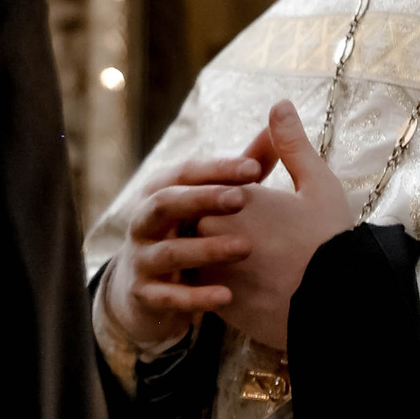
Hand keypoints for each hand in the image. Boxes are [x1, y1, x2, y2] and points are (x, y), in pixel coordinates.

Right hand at [100, 153, 269, 350]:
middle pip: (166, 203)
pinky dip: (197, 297)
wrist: (144, 290)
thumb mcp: (207, 198)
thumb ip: (240, 167)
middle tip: (243, 198)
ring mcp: (142, 259)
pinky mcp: (145, 296)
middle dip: (203, 198)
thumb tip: (277, 121)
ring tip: (245, 247)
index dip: (217, 168)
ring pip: (170, 252)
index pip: (185, 172)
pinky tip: (227, 296)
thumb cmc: (187, 231)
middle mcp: (143, 221)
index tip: (255, 168)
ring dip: (207, 248)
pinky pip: (168, 297)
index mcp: (159, 191)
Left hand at [196, 102, 354, 350]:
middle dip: (222, 224)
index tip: (259, 205)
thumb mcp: (318, 185)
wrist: (340, 305)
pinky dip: (224, 287)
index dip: (236, 194)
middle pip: (204, 221)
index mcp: (236, 198)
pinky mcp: (220, 306)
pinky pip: (211, 291)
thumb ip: (292, 146)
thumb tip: (279, 105)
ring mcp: (214, 271)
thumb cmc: (331, 241)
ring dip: (218, 257)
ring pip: (204, 257)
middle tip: (258, 235)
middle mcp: (215, 231)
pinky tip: (253, 288)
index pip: (216, 188)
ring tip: (257, 263)